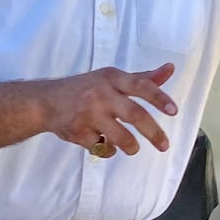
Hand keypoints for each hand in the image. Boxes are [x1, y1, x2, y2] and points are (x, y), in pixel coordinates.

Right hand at [42, 64, 177, 154]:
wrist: (45, 101)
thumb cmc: (85, 88)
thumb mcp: (111, 78)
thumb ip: (142, 78)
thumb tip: (170, 69)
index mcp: (111, 78)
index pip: (140, 86)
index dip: (159, 98)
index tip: (173, 111)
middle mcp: (101, 94)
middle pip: (135, 115)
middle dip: (153, 133)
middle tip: (164, 146)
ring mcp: (89, 114)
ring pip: (120, 137)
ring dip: (131, 147)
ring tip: (133, 149)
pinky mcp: (78, 132)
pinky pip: (101, 147)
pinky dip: (107, 150)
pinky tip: (104, 144)